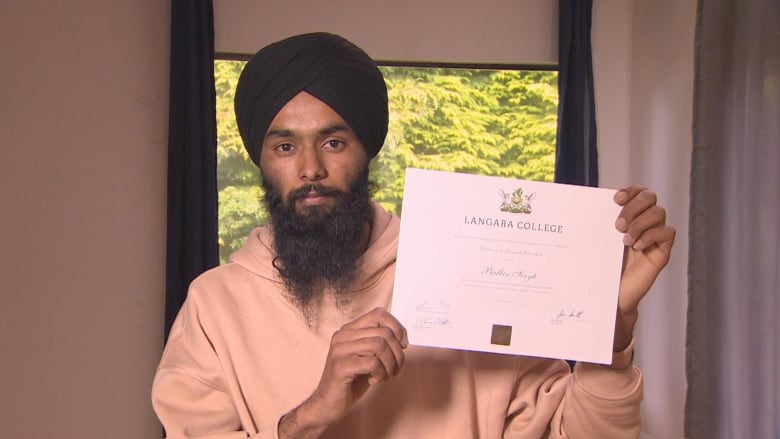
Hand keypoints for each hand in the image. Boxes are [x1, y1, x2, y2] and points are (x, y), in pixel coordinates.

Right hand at [278, 307, 407, 437]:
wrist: (328, 404)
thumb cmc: (352, 380)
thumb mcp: (368, 357)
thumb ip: (380, 344)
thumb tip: (403, 339)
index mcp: (349, 330)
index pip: (379, 313)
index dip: (397, 327)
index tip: (403, 345)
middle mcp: (342, 335)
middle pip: (384, 332)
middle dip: (398, 353)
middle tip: (397, 370)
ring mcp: (339, 350)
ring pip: (379, 345)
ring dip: (390, 364)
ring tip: (386, 376)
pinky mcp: (340, 366)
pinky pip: (372, 362)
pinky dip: (380, 373)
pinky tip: (374, 380)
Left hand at [612, 185, 675, 350]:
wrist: (611, 295)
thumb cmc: (602, 268)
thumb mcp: (598, 241)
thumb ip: (598, 224)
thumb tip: (583, 205)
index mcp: (630, 217)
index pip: (639, 192)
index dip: (631, 190)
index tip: (616, 198)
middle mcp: (645, 223)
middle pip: (650, 197)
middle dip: (633, 206)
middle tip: (617, 225)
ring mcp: (655, 237)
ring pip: (659, 213)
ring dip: (640, 223)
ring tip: (624, 239)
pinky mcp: (662, 252)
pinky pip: (667, 233)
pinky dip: (651, 235)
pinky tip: (637, 246)